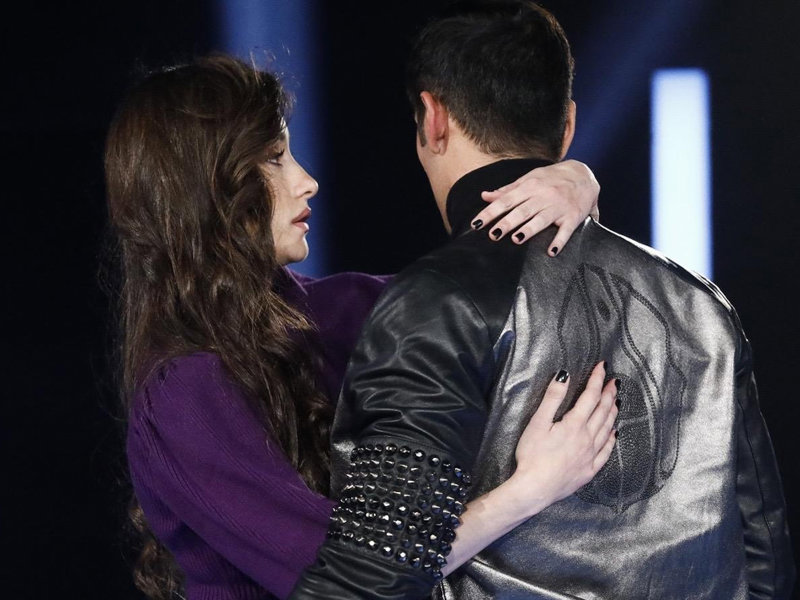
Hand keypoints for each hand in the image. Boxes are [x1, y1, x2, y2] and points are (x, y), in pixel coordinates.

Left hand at [472, 159, 599, 255]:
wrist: (584, 174)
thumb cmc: (552, 179)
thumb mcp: (530, 179)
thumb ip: (508, 190)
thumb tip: (485, 196)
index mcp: (530, 186)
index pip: (506, 200)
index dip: (490, 212)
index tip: (477, 223)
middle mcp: (544, 196)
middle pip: (522, 211)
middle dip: (506, 222)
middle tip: (492, 234)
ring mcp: (559, 207)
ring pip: (542, 219)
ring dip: (529, 229)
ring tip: (517, 239)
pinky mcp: (573, 216)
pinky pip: (566, 230)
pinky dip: (560, 241)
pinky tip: (552, 251)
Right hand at [509, 362, 616, 515]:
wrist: (536, 488)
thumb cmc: (532, 456)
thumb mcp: (537, 423)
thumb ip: (552, 398)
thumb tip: (564, 375)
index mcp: (574, 424)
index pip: (591, 396)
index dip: (597, 379)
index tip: (602, 367)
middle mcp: (588, 438)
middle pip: (603, 410)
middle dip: (609, 393)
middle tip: (614, 381)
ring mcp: (591, 455)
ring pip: (607, 428)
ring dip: (613, 412)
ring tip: (616, 401)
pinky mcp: (589, 470)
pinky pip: (606, 451)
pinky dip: (612, 439)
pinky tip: (614, 434)